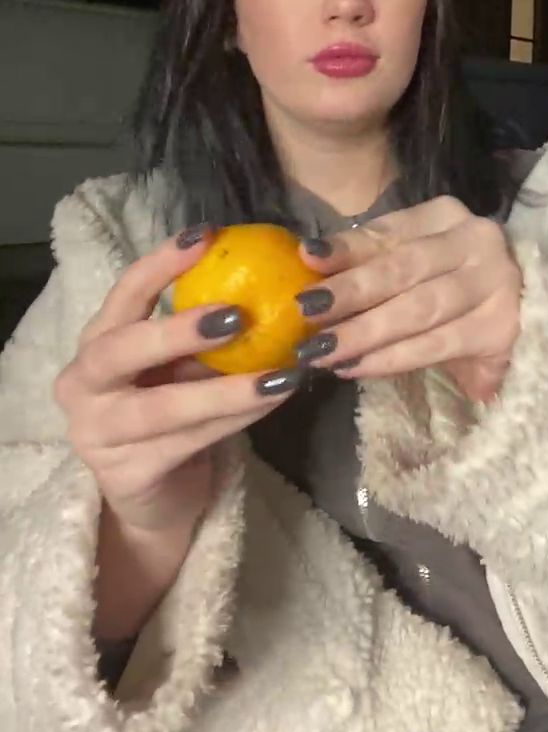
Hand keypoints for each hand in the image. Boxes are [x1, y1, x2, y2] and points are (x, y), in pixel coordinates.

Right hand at [54, 227, 301, 537]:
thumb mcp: (181, 368)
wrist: (156, 497)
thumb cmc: (172, 414)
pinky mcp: (127, 475)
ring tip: (282, 373)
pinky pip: (190, 442)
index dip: (160, 264)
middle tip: (236, 316)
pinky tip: (274, 402)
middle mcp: (82, 385)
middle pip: (120, 350)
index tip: (206, 235)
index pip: (122, 295)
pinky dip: (236, 420)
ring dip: (228, 389)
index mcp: (96, 345)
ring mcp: (98, 434)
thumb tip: (273, 281)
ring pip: (164, 407)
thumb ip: (204, 333)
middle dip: (178, 330)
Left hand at [296, 196, 521, 402]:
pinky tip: (358, 367)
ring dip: (366, 332)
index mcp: (445, 217)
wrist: (525, 312)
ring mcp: (494, 283)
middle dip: (351, 292)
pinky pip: (437, 344)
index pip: (389, 232)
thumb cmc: (451, 285)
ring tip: (323, 351)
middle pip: (404, 268)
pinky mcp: (500, 328)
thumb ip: (369, 261)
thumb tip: (307, 260)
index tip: (307, 260)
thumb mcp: (411, 263)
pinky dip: (393, 358)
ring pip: (419, 309)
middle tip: (306, 314)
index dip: (346, 248)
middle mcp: (476, 241)